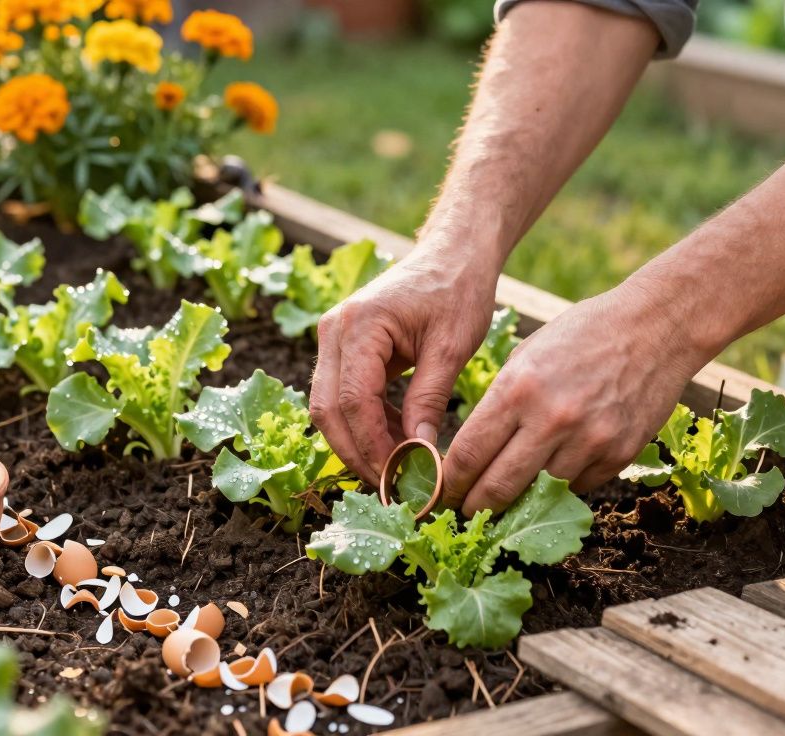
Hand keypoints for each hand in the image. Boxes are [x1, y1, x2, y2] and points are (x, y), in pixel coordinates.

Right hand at [310, 246, 497, 482]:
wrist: (452, 254)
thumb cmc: (457, 290)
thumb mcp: (451, 348)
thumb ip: (429, 401)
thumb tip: (418, 454)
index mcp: (359, 325)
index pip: (353, 400)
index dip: (372, 445)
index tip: (398, 476)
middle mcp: (334, 330)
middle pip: (327, 409)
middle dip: (355, 452)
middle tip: (389, 485)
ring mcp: (333, 338)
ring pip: (327, 406)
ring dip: (356, 441)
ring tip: (394, 468)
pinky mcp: (343, 347)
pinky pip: (342, 394)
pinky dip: (364, 422)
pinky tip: (394, 439)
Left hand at [441, 281, 717, 515]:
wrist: (655, 327)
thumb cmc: (582, 334)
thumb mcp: (527, 356)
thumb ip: (500, 403)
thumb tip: (473, 453)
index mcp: (519, 388)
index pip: (469, 454)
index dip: (450, 482)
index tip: (442, 492)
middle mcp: (552, 419)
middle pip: (498, 487)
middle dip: (475, 505)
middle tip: (465, 511)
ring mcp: (589, 441)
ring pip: (538, 495)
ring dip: (517, 503)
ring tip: (503, 503)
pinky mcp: (618, 456)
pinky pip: (576, 487)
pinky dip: (559, 487)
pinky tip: (549, 476)